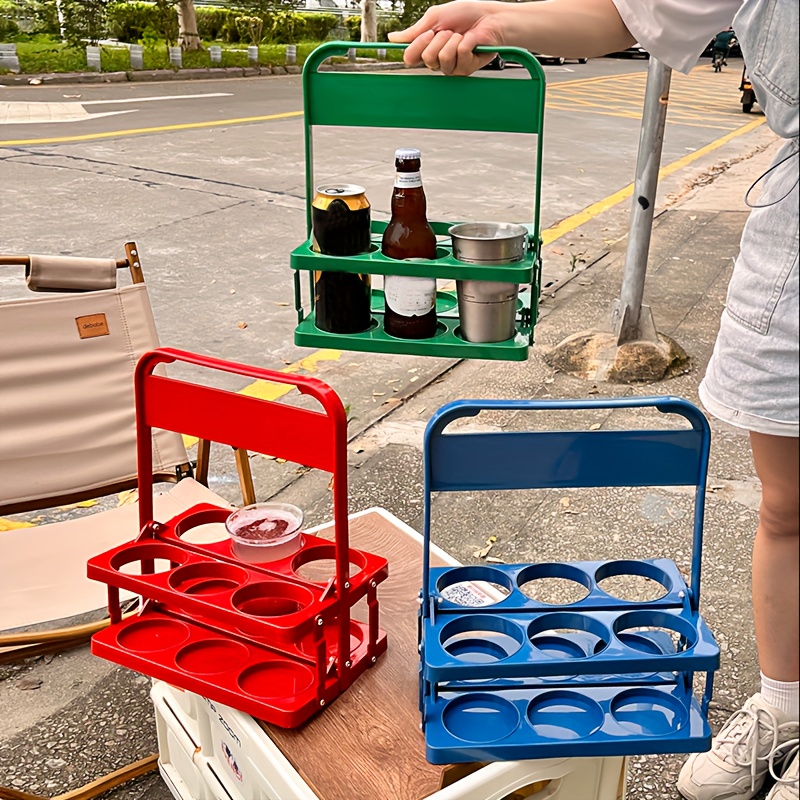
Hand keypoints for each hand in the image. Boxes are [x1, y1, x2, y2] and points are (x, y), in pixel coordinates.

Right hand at [388, 1, 506, 75]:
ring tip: (461, 35)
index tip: (427, 33)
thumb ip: (414, 30)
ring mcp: (452, 67)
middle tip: (450, 31)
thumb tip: (392, 37)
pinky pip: (459, 55)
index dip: (417, 46)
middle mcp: (438, 61)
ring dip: (453, 40)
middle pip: (426, 58)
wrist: (490, 17)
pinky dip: (466, 43)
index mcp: (428, 48)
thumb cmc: (466, 15)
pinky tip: (472, 42)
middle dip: (439, 39)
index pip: (410, 58)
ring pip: (442, 58)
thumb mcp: (435, 17)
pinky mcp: (466, 70)